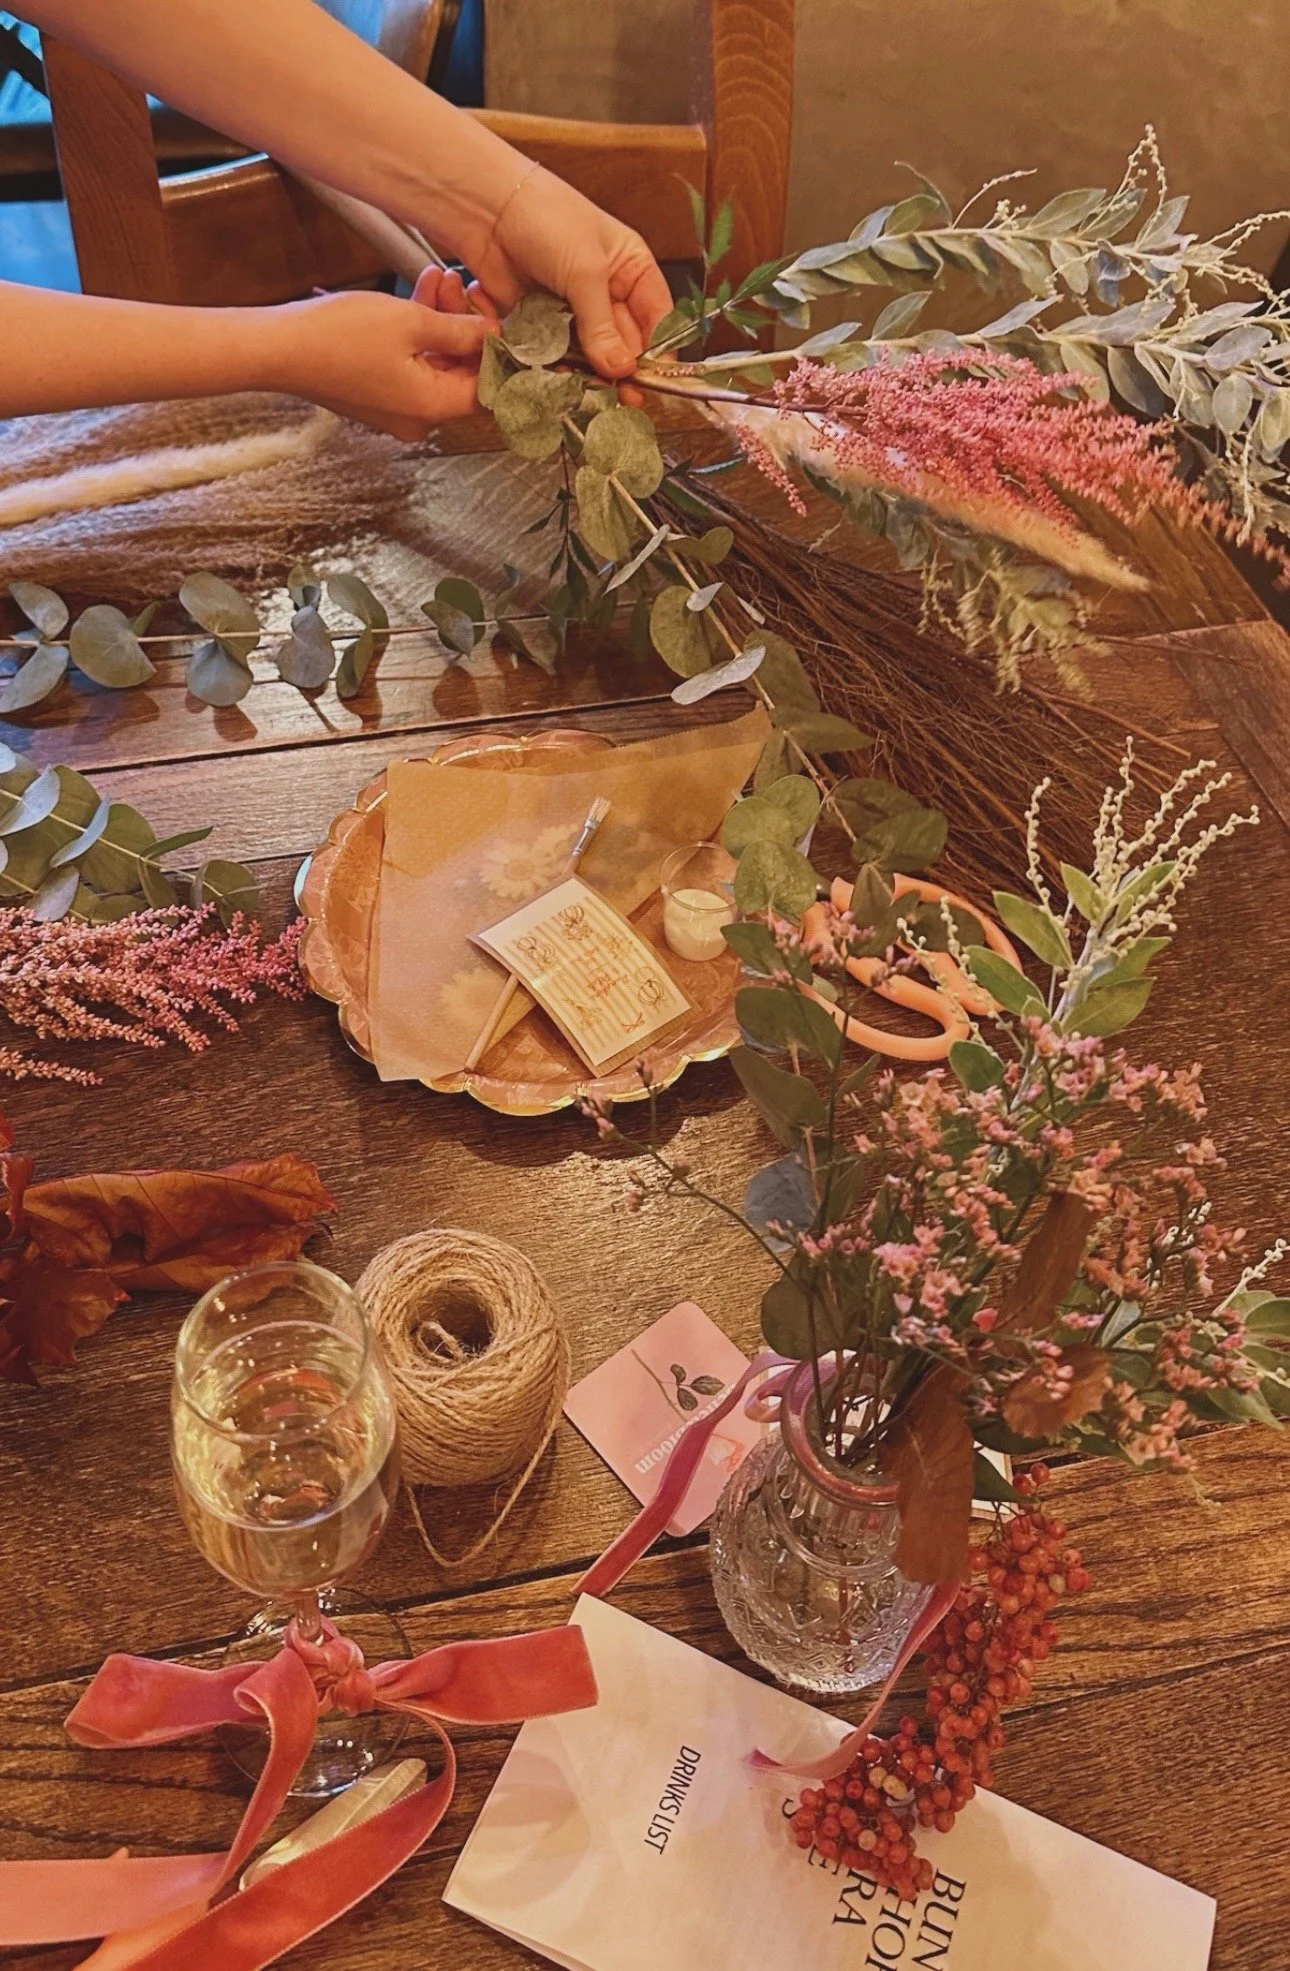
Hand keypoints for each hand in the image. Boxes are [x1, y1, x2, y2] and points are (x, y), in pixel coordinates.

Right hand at [264, 273, 495, 438]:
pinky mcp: (378, 394)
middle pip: (462, 374)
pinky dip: (419, 333)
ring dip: (442, 321)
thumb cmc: (339, 337)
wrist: (280, 347)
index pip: (487, 388)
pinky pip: (412, 365)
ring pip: (437, 364)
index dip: (496, 350)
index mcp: (432, 408)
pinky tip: (420, 293)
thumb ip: (460, 331)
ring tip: (440, 279)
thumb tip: (493, 334)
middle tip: (464, 286)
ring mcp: (397, 408)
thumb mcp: (411, 322)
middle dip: (466, 325)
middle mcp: (418, 418)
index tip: (495, 315)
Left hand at [471, 166, 672, 380]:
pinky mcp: (543, 325)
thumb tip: (622, 369)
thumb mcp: (585, 271)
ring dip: (590, 376)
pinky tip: (558, 381)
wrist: (488, 210)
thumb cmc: (547, 218)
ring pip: (591, 357)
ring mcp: (574, 312)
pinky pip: (557, 357)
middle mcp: (608, 294)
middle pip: (626, 345)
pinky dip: (557, 371)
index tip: (653, 382)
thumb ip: (602, 325)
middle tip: (622, 397)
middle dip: (623, 371)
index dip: (659, 353)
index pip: (658, 319)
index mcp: (632, 271)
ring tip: (589, 391)